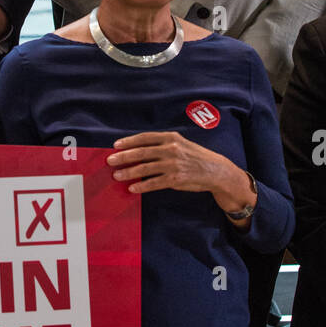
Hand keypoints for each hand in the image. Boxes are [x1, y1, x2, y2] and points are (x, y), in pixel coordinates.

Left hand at [106, 132, 256, 214]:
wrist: (215, 171)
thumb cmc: (195, 156)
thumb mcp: (181, 144)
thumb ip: (163, 145)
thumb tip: (139, 151)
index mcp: (171, 137)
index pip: (145, 138)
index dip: (129, 141)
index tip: (116, 145)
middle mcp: (171, 149)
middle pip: (141, 152)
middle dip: (123, 157)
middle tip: (110, 161)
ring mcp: (173, 165)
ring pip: (144, 168)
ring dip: (128, 172)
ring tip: (116, 175)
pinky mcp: (175, 180)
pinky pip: (154, 183)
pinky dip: (141, 186)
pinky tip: (132, 188)